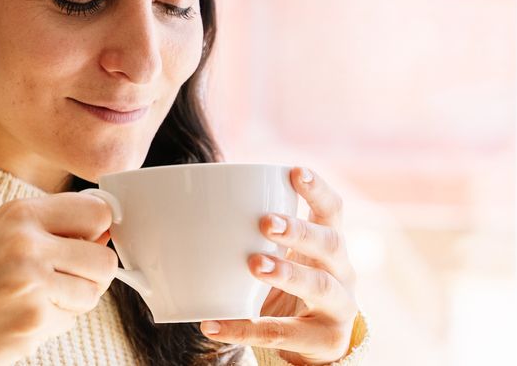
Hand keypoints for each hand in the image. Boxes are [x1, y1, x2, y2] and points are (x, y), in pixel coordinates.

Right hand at [0, 193, 116, 365]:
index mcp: (18, 214)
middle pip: (103, 258)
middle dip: (90, 275)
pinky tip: (22, 318)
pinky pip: (71, 320)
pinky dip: (54, 323)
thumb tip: (104, 230)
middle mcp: (26, 242)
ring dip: (72, 302)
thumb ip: (48, 228)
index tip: (91, 243)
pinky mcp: (35, 318)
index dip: (99, 231)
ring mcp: (32, 281)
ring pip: (93, 292)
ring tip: (35, 300)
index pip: (96, 211)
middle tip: (61, 281)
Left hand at [200, 167, 359, 364]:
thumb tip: (174, 212)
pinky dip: (244, 329)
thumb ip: (248, 236)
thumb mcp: (279, 258)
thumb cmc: (287, 289)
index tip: (295, 171)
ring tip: (254, 264)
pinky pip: (283, 334)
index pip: (331, 211)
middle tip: (266, 222)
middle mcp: (342, 272)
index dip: (317, 190)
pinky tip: (213, 325)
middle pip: (330, 244)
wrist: (312, 345)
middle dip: (299, 230)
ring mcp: (340, 308)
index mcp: (328, 245)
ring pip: (320, 287)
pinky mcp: (326, 342)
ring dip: (287, 272)